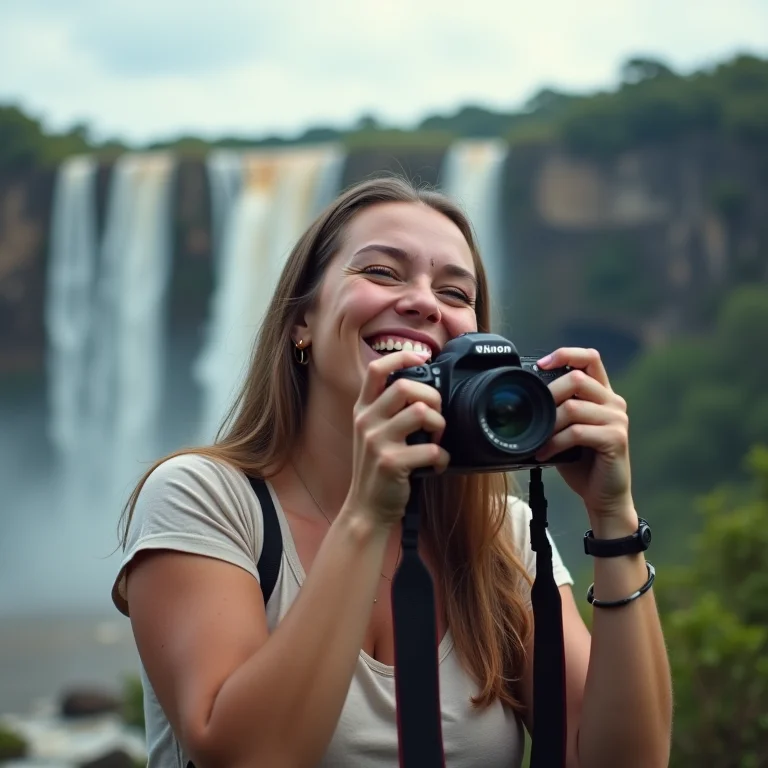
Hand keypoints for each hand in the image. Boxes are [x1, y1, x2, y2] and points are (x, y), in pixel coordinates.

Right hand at [345, 349, 449, 528]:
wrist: (366, 509)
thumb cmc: (377, 469)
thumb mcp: (372, 433)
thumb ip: (388, 411)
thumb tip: (425, 390)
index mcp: (363, 410)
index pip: (376, 370)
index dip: (401, 357)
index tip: (421, 358)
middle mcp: (366, 421)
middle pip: (407, 387)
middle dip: (433, 397)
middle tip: (436, 417)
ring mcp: (377, 442)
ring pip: (423, 412)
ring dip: (440, 426)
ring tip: (437, 440)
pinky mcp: (391, 463)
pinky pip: (432, 449)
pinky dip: (442, 458)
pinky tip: (437, 465)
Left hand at [534, 348, 634, 526]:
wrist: (603, 496)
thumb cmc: (582, 462)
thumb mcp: (565, 429)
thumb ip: (556, 410)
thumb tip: (525, 396)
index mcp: (602, 394)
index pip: (590, 358)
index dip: (565, 354)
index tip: (541, 365)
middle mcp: (614, 402)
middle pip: (577, 378)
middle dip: (548, 395)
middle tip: (533, 415)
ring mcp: (617, 419)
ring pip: (574, 407)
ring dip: (548, 424)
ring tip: (537, 439)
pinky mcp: (616, 439)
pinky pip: (577, 432)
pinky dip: (555, 442)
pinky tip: (544, 452)